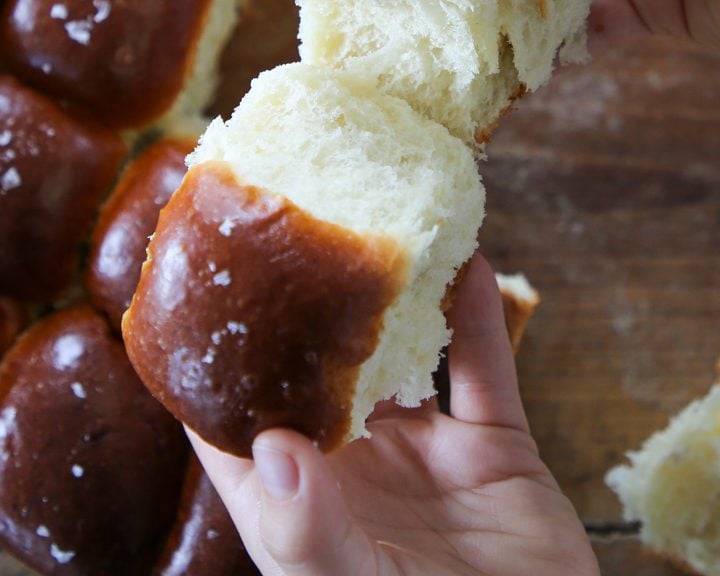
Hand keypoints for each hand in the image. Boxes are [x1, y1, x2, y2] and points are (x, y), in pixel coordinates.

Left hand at [189, 254, 598, 575]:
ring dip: (398, 297)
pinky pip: (484, 368)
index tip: (205, 290)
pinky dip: (477, 315)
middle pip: (324, 369)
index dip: (216, 365)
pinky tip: (471, 263)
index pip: (239, 427)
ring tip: (381, 227)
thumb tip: (268, 442)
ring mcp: (426, 453)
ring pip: (405, 354)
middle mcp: (358, 468)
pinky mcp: (492, 448)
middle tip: (299, 227)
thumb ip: (307, 526)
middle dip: (311, 305)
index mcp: (304, 504)